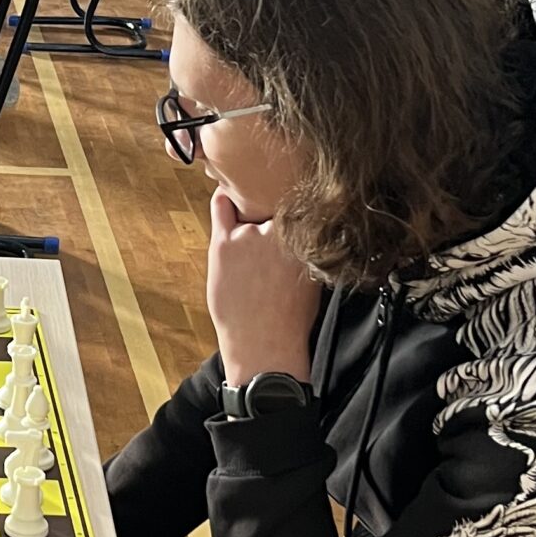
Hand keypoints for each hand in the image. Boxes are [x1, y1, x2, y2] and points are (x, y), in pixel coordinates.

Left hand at [206, 188, 316, 387]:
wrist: (266, 345)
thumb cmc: (290, 316)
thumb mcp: (314, 271)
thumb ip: (307, 240)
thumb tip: (300, 215)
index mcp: (309, 238)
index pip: (300, 196)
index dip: (293, 192)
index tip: (291, 191)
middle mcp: (281, 231)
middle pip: (272, 195)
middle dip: (269, 201)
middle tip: (268, 217)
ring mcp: (250, 235)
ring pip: (247, 200)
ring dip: (248, 207)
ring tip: (252, 230)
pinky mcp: (225, 243)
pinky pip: (221, 206)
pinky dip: (225, 201)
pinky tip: (228, 202)